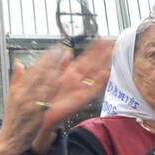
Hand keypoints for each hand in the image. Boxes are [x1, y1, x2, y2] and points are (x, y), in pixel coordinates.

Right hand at [0, 47, 68, 150]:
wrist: (9, 140)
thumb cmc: (12, 120)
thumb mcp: (10, 97)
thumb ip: (16, 79)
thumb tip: (19, 63)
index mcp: (17, 90)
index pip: (32, 70)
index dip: (43, 58)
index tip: (51, 50)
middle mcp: (22, 95)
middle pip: (38, 73)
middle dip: (49, 60)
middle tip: (59, 49)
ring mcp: (29, 103)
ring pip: (42, 83)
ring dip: (52, 69)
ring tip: (61, 58)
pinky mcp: (36, 113)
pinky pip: (45, 98)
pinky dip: (51, 87)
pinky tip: (58, 78)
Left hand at [30, 38, 113, 152]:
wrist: (41, 114)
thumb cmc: (46, 97)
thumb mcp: (51, 76)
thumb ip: (60, 64)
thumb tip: (66, 51)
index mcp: (71, 74)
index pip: (85, 58)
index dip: (93, 49)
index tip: (101, 39)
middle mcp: (78, 80)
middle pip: (93, 64)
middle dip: (102, 53)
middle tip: (112, 42)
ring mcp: (81, 89)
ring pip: (95, 74)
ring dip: (103, 64)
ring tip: (112, 53)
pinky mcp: (81, 99)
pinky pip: (92, 90)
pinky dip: (99, 83)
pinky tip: (106, 74)